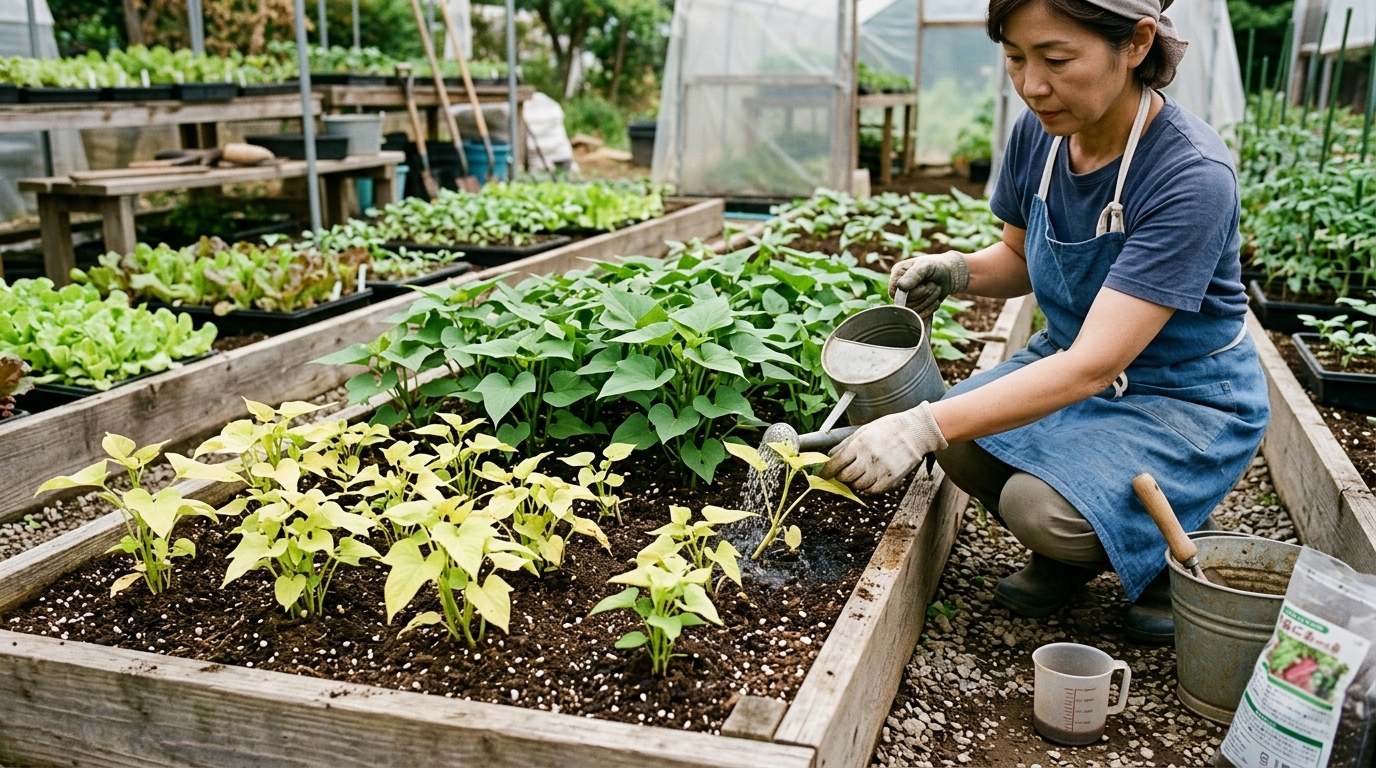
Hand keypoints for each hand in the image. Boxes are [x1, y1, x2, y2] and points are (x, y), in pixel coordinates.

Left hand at [820, 402, 947, 494]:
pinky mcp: (891, 479)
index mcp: (860, 444)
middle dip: (841, 477)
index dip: (827, 472)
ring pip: (858, 486)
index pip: (836, 463)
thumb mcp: (865, 429)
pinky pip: (873, 491)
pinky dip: (867, 488)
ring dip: (854, 482)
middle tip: (842, 474)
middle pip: (846, 477)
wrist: (916, 431)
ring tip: (859, 474)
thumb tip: (830, 456)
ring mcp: (880, 470)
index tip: (824, 475)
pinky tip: (869, 480)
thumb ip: (846, 444)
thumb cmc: (889, 428)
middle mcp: (868, 458)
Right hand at [890, 252, 968, 316]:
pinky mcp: (914, 307)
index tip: (925, 284)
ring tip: (936, 290)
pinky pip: (918, 316)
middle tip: (934, 285)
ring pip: (913, 312)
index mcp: (897, 274)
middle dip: (925, 296)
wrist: (948, 274)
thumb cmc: (936, 267)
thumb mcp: (926, 266)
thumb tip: (900, 287)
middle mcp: (898, 287)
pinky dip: (930, 309)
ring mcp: (905, 298)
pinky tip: (936, 300)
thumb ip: (913, 275)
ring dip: (929, 302)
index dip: (913, 293)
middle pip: (906, 304)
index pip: (895, 293)